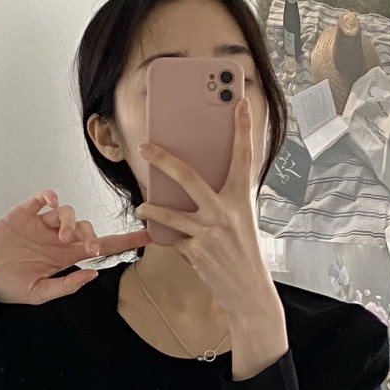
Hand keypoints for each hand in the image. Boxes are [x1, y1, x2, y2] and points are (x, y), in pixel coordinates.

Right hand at [0, 191, 150, 304]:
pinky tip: (52, 206)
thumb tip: (93, 273)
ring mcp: (41, 224)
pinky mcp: (25, 212)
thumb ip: (67, 285)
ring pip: (68, 212)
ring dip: (70, 221)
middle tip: (83, 246)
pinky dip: (52, 197)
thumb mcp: (39, 294)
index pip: (101, 247)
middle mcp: (56, 239)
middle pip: (86, 227)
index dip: (124, 242)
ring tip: (60, 236)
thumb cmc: (7, 287)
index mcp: (63, 258)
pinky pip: (44, 197)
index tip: (147, 237)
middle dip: (90, 234)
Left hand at [133, 95, 287, 378]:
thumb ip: (224, 197)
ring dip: (151, 209)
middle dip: (164, 160)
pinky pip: (173, 239)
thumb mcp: (242, 217)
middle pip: (189, 178)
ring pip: (170, 214)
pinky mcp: (195, 252)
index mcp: (241, 198)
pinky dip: (168, 238)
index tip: (239, 100)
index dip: (241, 127)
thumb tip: (196, 179)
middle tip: (146, 147)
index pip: (243, 156)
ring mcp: (208, 232)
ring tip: (143, 207)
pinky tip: (165, 239)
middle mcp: (224, 212)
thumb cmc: (243, 250)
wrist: (247, 289)